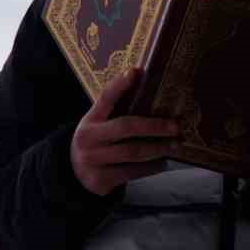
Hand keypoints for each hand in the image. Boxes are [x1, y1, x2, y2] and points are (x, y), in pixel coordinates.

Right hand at [70, 68, 179, 195]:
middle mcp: (89, 138)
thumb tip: (151, 92)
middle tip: (175, 126)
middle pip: (126, 127)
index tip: (135, 71)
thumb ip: (118, 112)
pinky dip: (151, 167)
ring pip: (133, 152)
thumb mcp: (99, 125)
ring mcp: (93, 159)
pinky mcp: (100, 179)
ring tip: (174, 145)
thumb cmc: (98, 143)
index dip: (119, 85)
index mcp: (90, 120)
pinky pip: (133, 172)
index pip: (105, 98)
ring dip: (158, 148)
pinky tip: (162, 162)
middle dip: (154, 126)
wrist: (73, 174)